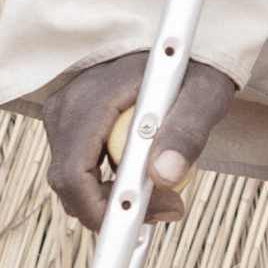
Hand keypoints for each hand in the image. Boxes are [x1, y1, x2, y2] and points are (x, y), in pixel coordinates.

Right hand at [40, 53, 239, 230]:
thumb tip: (166, 178)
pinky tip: (145, 170)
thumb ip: (187, 133)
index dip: (102, 210)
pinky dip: (112, 179)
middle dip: (114, 207)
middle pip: (70, 185)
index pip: (73, 175)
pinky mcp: (70, 125)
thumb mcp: (204, 94)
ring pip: (76, 180)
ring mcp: (63, 116)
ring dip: (117, 193)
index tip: (144, 222)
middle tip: (168, 206)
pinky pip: (82, 167)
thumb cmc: (192, 66)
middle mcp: (66, 107)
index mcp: (91, 99)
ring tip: (163, 185)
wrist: (176, 45)